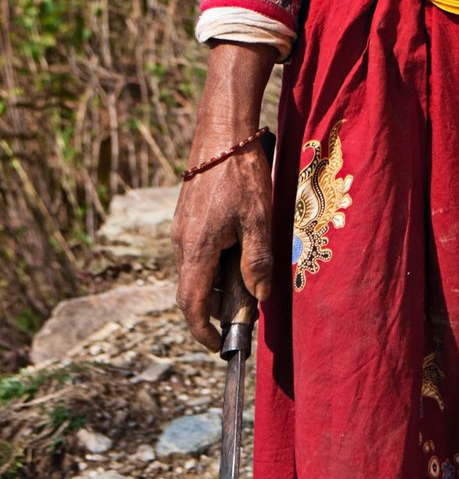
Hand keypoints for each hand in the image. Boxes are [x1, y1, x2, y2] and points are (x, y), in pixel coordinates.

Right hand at [172, 143, 273, 350]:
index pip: (191, 306)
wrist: (222, 133)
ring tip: (247, 279)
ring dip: (216, 283)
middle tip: (245, 311)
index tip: (219, 345)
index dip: (202, 331)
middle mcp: (181, 243)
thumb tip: (258, 297)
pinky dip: (213, 262)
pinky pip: (196, 251)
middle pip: (192, 290)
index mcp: (196, 249)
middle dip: (215, 308)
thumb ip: (257, 260)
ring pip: (195, 270)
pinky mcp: (186, 217)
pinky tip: (238, 250)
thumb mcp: (258, 219)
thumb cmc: (242, 174)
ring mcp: (181, 229)